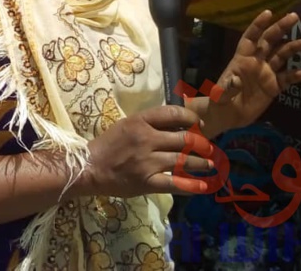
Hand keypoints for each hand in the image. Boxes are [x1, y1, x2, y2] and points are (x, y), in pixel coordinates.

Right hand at [78, 105, 213, 197]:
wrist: (89, 167)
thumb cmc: (108, 144)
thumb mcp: (126, 125)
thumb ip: (148, 123)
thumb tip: (175, 123)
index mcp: (140, 121)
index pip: (173, 114)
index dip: (191, 118)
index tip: (199, 124)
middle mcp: (146, 139)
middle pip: (184, 139)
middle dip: (201, 144)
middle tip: (208, 147)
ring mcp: (148, 162)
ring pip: (183, 161)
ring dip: (201, 163)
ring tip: (211, 165)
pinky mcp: (147, 182)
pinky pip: (175, 183)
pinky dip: (191, 186)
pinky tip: (203, 186)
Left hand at [203, 11, 300, 134]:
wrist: (227, 117)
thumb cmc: (220, 100)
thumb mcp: (221, 94)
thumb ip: (228, 87)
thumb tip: (236, 80)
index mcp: (242, 59)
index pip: (250, 37)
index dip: (258, 25)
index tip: (269, 12)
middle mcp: (256, 62)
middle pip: (270, 41)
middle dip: (280, 28)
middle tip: (294, 16)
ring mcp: (266, 73)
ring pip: (281, 56)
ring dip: (293, 48)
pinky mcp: (273, 87)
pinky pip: (287, 78)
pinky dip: (297, 75)